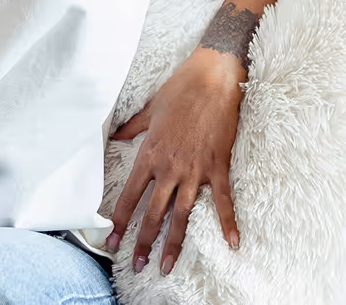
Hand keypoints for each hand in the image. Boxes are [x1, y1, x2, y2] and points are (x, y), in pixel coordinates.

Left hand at [107, 49, 244, 275]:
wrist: (212, 79)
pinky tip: (233, 244)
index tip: (112, 241)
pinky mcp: (218, 167)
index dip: (120, 221)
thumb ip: (132, 128)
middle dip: (143, 241)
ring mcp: (195, 170)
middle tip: (136, 265)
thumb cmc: (179, 90)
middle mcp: (169, 168)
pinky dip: (228, 223)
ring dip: (174, 243)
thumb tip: (115, 135)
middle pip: (153, 213)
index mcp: (150, 154)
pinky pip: (223, 201)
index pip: (130, 195)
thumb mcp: (149, 110)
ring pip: (182, 214)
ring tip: (167, 266)